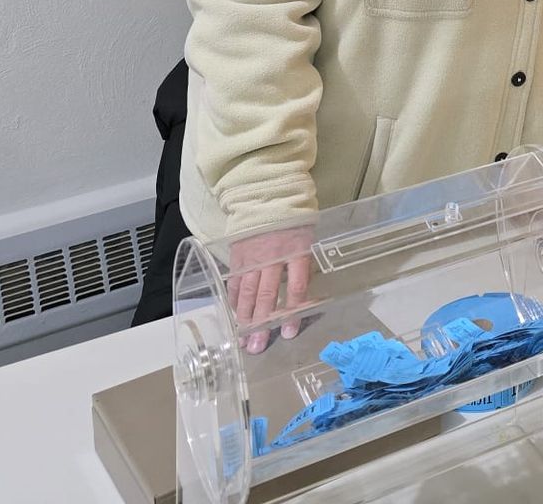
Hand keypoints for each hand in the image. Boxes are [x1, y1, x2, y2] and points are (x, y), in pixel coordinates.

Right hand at [228, 225, 313, 354]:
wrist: (269, 195)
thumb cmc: (294, 219)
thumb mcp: (307, 238)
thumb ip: (303, 265)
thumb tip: (303, 296)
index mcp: (296, 250)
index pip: (296, 286)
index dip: (292, 311)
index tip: (288, 332)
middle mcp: (273, 256)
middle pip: (268, 294)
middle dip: (263, 323)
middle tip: (259, 347)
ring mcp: (253, 256)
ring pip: (249, 291)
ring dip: (246, 317)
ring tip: (244, 339)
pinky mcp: (238, 254)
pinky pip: (235, 280)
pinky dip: (235, 298)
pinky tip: (235, 314)